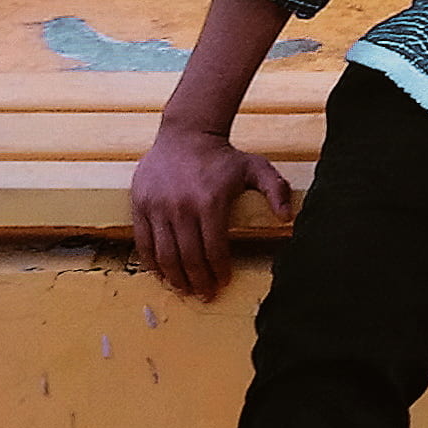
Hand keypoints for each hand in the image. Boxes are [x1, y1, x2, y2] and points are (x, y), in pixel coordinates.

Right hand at [130, 124, 298, 300]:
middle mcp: (182, 207)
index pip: (214, 250)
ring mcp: (158, 206)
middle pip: (189, 258)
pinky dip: (152, 262)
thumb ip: (275, 190)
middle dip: (198, 282)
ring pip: (165, 255)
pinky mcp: (140, 204)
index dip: (218, 271)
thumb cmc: (223, 156)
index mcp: (210, 203)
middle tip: (204, 294)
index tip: (222, 282)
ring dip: (175, 278)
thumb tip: (286, 217)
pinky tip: (162, 274)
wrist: (186, 133)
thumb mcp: (256, 168)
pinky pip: (143, 242)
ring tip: (184, 289)